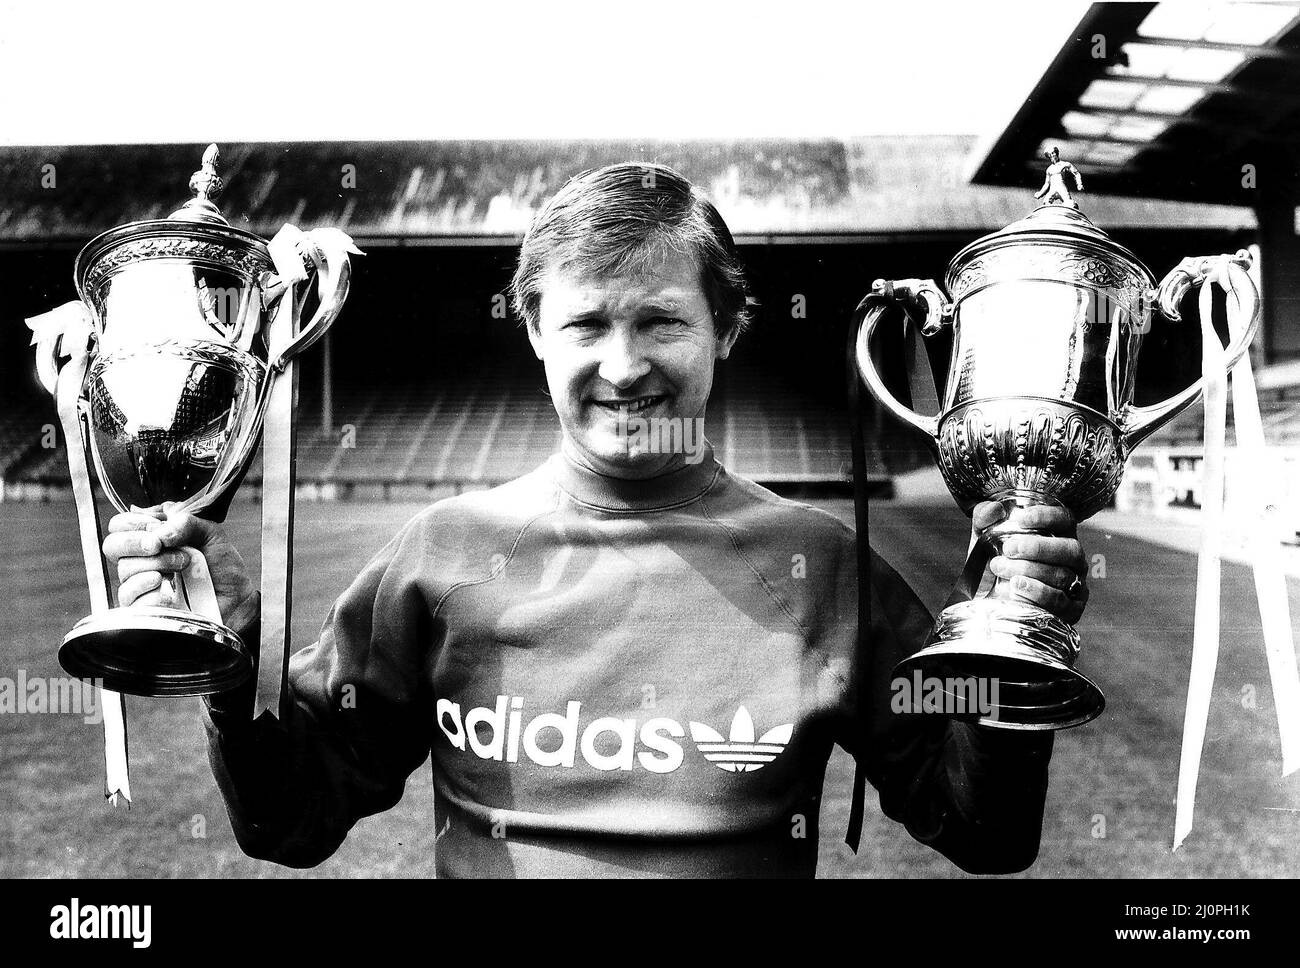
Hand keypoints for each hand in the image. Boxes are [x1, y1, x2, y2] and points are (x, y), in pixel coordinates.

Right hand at [102, 503, 257, 629]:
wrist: (237, 599)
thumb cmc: (222, 567)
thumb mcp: (210, 534)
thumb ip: (185, 522)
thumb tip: (158, 531)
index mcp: (153, 536)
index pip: (119, 525)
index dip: (133, 523)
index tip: (156, 526)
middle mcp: (142, 559)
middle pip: (112, 546)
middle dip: (135, 541)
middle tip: (159, 545)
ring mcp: (141, 584)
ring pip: (125, 569)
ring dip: (157, 563)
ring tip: (183, 565)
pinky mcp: (144, 607)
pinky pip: (131, 596)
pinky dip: (151, 589)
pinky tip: (168, 587)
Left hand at [973, 501, 1087, 624]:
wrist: (993, 599)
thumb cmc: (998, 561)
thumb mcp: (985, 537)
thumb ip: (985, 518)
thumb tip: (994, 509)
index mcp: (1059, 534)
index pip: (1065, 519)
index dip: (1047, 517)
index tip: (1021, 518)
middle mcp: (1073, 558)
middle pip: (1070, 549)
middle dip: (1038, 548)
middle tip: (1008, 548)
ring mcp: (1076, 583)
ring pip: (1062, 576)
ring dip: (1029, 571)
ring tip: (1000, 568)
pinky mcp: (1071, 608)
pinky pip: (1060, 602)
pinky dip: (1036, 594)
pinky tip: (1015, 589)